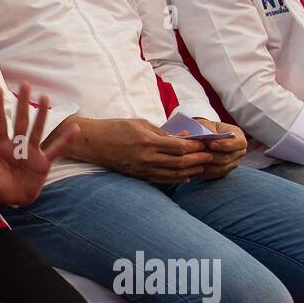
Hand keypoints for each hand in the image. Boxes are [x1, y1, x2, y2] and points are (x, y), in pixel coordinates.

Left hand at [0, 83, 78, 205]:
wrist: (11, 202)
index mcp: (1, 147)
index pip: (0, 123)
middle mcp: (17, 145)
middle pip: (21, 120)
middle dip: (22, 103)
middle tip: (25, 84)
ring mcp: (31, 152)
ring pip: (37, 130)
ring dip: (42, 115)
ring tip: (45, 97)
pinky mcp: (43, 163)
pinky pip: (56, 150)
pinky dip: (65, 140)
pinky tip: (75, 128)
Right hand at [73, 117, 213, 182]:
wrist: (92, 142)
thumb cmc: (115, 128)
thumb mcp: (140, 123)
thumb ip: (162, 132)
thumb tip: (184, 137)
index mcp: (147, 141)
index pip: (179, 147)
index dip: (195, 146)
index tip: (206, 143)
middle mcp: (146, 157)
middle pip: (179, 162)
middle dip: (198, 159)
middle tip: (211, 156)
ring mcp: (141, 169)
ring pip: (172, 173)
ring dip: (190, 170)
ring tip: (203, 166)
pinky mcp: (137, 175)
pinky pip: (161, 179)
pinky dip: (176, 179)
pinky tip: (186, 177)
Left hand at [193, 118, 246, 179]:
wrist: (203, 136)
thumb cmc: (206, 128)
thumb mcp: (206, 124)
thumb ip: (208, 130)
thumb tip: (206, 138)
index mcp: (239, 137)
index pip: (238, 143)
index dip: (225, 145)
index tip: (211, 144)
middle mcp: (239, 152)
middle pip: (227, 158)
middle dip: (212, 156)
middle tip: (198, 153)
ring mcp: (233, 163)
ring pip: (220, 168)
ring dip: (207, 164)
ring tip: (195, 159)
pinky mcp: (224, 171)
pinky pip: (215, 174)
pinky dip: (205, 171)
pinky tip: (195, 165)